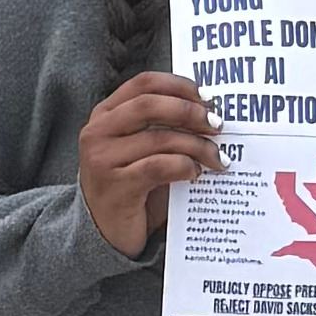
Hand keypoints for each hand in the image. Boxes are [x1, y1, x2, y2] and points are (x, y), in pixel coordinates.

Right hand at [78, 71, 228, 257]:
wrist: (102, 232)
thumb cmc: (130, 186)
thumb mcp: (139, 149)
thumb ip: (162, 127)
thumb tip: (210, 113)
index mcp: (105, 114)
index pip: (144, 83)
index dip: (179, 86)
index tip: (208, 98)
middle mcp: (98, 132)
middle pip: (150, 104)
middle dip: (190, 112)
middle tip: (217, 126)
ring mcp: (103, 159)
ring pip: (159, 138)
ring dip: (197, 146)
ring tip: (217, 158)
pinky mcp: (115, 186)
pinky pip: (158, 167)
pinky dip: (184, 166)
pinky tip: (195, 173)